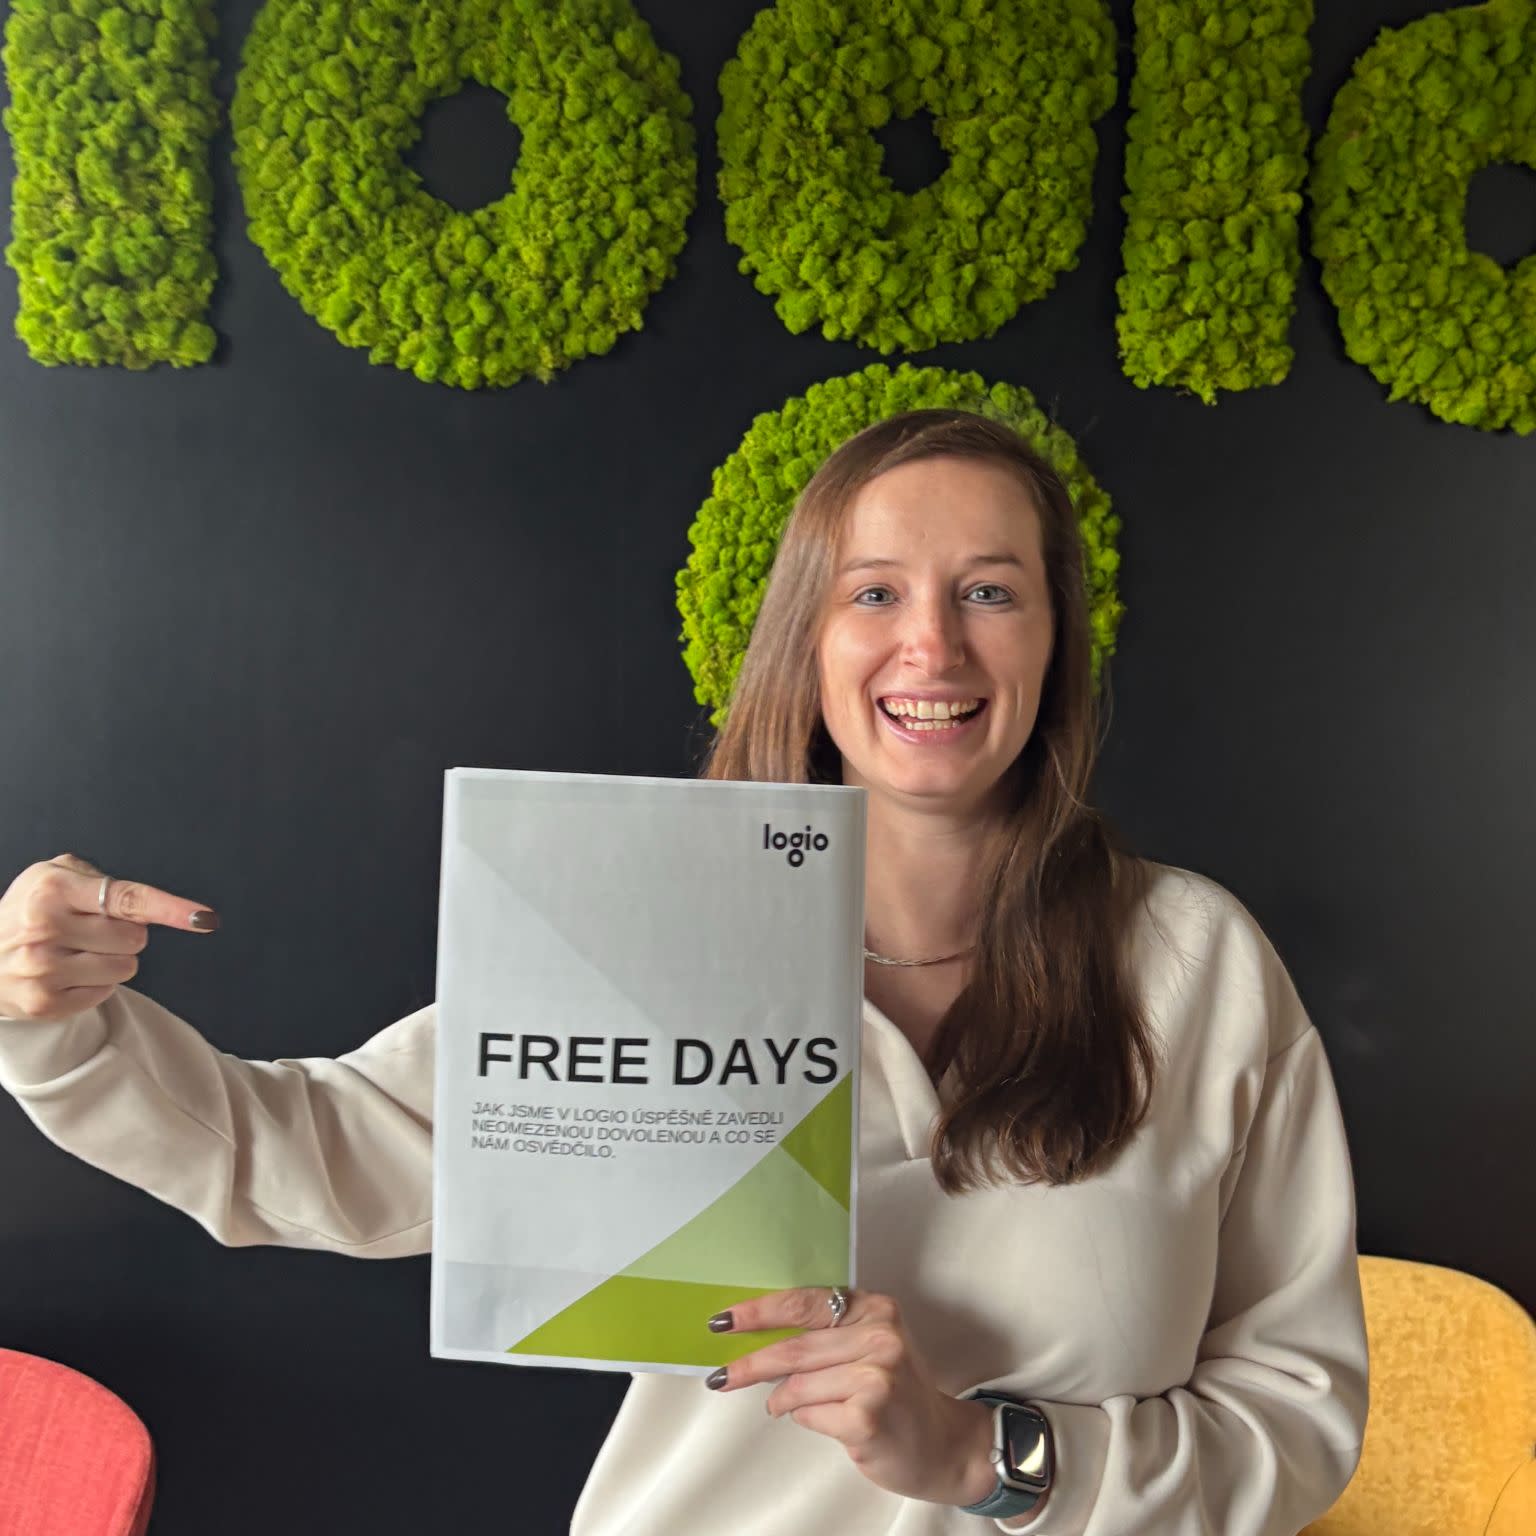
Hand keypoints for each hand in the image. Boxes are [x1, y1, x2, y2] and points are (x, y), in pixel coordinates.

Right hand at [0, 853, 217, 1021]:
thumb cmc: (29, 911)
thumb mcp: (52, 877)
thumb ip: (99, 881)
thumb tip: (145, 906)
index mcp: (52, 890)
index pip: (127, 899)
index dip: (170, 909)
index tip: (204, 918)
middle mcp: (45, 927)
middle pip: (136, 938)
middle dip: (125, 934)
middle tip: (92, 931)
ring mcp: (43, 969)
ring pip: (126, 967)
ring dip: (113, 960)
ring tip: (77, 952)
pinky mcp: (45, 1003)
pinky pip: (106, 992)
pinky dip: (96, 983)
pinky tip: (67, 973)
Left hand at [704, 1285, 997, 1506]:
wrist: (942, 1445)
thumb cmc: (896, 1394)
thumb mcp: (869, 1348)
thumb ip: (827, 1336)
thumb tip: (759, 1336)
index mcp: (875, 1309)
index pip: (804, 1303)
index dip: (759, 1312)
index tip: (724, 1321)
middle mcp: (880, 1336)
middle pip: (795, 1348)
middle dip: (750, 1363)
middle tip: (721, 1376)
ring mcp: (876, 1377)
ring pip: (798, 1386)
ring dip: (780, 1399)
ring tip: (779, 1404)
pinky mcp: (868, 1417)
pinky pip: (810, 1415)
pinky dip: (804, 1419)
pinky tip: (822, 1420)